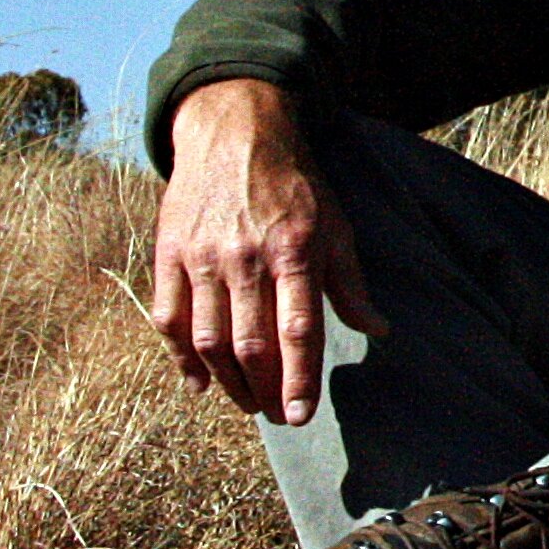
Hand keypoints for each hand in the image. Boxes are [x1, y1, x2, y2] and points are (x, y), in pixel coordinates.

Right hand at [147, 79, 384, 425]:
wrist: (234, 133)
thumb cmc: (294, 185)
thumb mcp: (335, 224)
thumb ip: (351, 282)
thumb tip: (379, 330)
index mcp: (294, 250)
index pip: (298, 330)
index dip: (298, 379)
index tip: (300, 414)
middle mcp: (246, 257)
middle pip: (251, 344)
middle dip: (264, 390)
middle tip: (276, 416)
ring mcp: (202, 257)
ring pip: (208, 340)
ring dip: (227, 382)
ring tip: (246, 403)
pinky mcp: (169, 254)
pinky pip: (169, 319)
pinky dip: (181, 358)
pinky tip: (199, 382)